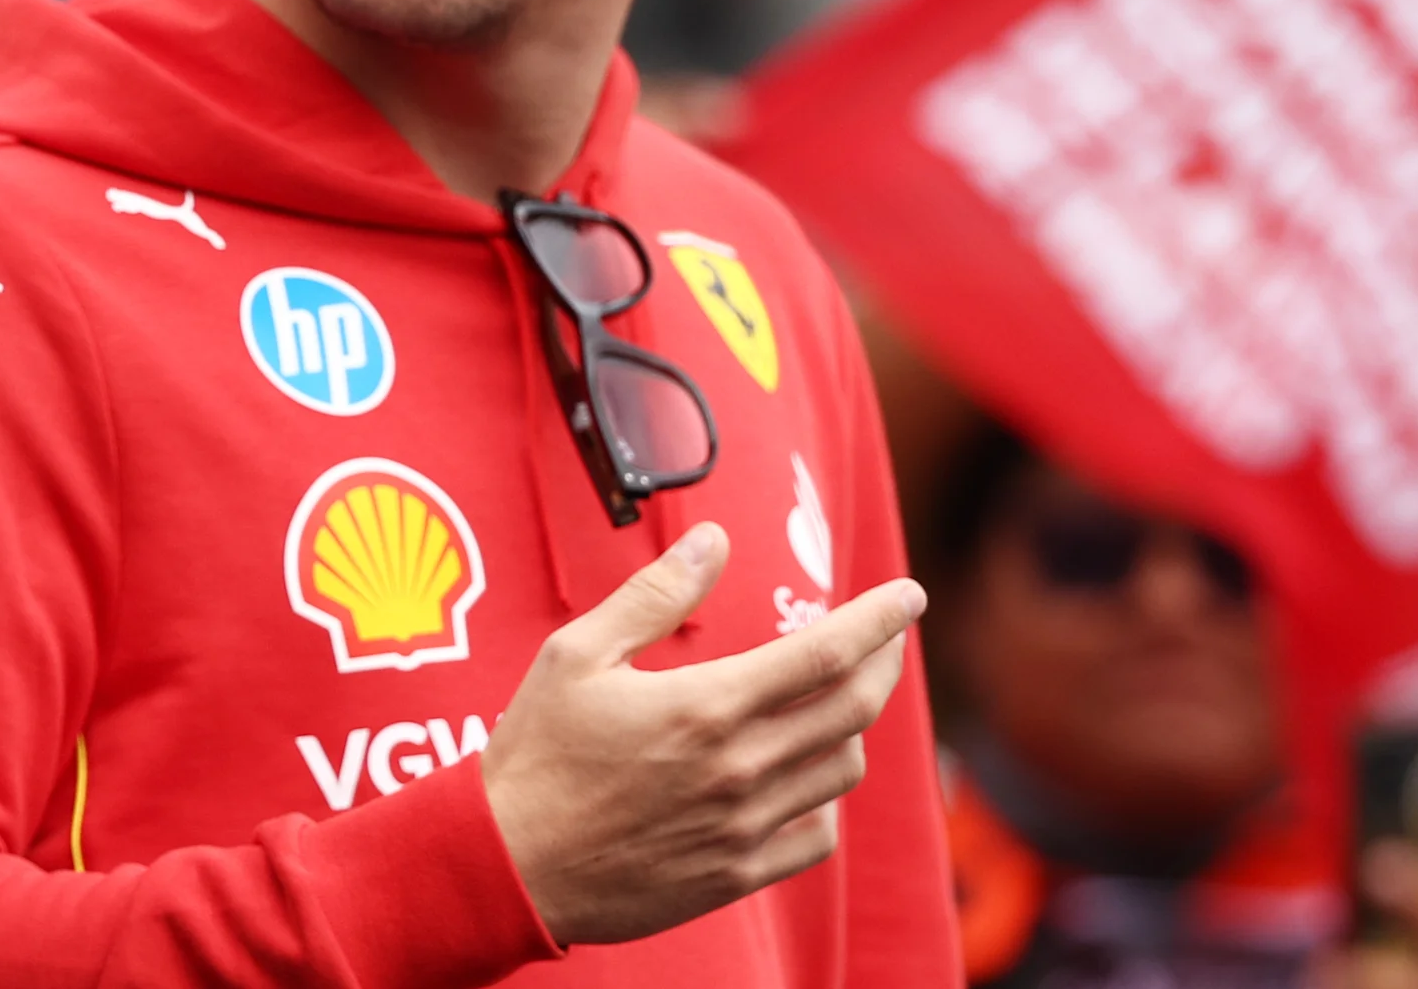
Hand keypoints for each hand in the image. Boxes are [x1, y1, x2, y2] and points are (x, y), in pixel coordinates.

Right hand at [479, 522, 922, 945]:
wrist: (509, 864)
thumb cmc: (535, 753)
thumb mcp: (577, 653)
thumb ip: (654, 595)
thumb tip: (714, 542)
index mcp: (706, 706)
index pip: (827, 654)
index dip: (880, 619)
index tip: (909, 595)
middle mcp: (739, 768)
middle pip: (853, 709)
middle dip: (885, 663)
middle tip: (888, 639)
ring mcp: (743, 827)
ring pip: (842, 771)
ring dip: (852, 728)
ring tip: (834, 702)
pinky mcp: (735, 874)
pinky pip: (816, 836)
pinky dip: (825, 799)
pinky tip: (804, 778)